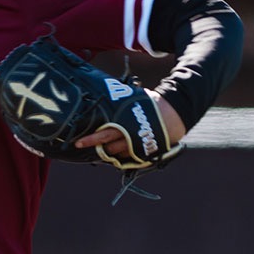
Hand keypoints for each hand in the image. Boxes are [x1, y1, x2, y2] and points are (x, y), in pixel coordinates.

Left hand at [72, 89, 187, 158]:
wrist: (174, 113)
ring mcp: (137, 146)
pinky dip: (122, 154)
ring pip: (117, 154)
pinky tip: (119, 149)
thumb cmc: (152, 103)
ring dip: (110, 152)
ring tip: (105, 145)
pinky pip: (128, 157)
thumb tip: (104, 96)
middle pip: (108, 147)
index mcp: (124, 122)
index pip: (103, 133)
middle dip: (95, 147)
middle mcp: (129, 136)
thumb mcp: (134, 99)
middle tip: (82, 145)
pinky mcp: (144, 152)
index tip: (78, 143)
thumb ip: (119, 104)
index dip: (90, 140)